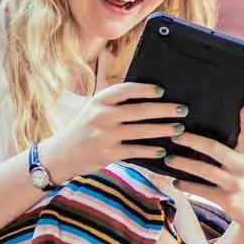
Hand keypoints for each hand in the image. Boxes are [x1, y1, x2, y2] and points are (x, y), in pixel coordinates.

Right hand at [39, 82, 187, 185]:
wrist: (61, 154)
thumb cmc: (83, 128)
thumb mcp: (94, 108)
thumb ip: (115, 102)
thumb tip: (148, 96)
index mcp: (99, 100)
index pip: (126, 90)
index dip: (145, 89)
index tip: (162, 90)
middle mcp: (102, 115)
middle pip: (140, 111)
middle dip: (165, 110)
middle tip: (183, 109)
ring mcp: (105, 135)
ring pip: (141, 131)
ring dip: (163, 130)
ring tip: (179, 128)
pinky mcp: (108, 153)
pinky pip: (135, 150)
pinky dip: (151, 150)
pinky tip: (163, 150)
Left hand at [157, 110, 243, 239]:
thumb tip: (241, 109)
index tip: (241, 108)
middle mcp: (242, 168)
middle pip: (215, 149)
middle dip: (193, 141)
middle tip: (175, 135)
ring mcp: (234, 184)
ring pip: (205, 171)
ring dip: (184, 164)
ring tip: (168, 159)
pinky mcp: (227, 200)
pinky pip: (202, 191)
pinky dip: (187, 186)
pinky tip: (175, 182)